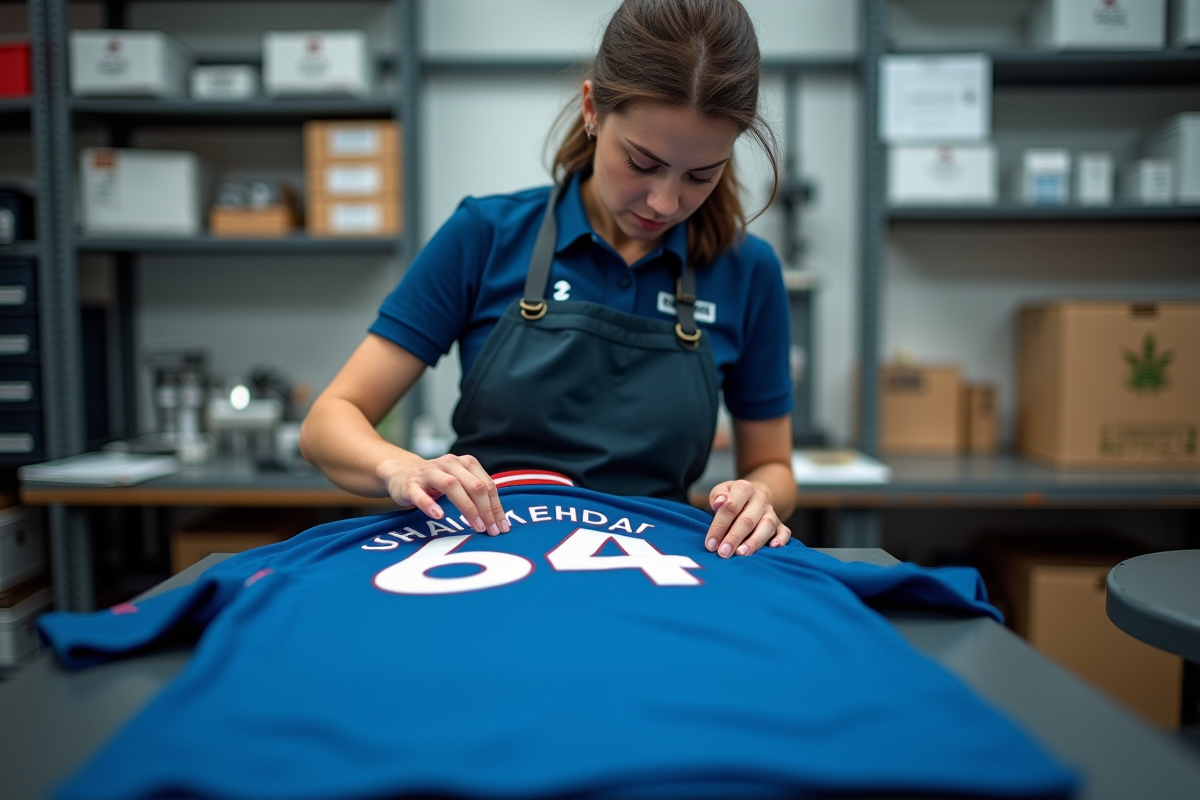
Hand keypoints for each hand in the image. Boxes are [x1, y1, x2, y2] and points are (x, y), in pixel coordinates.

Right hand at [383, 454, 508, 535]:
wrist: (400, 474)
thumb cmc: (437, 482)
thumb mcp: (459, 482)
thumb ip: (476, 494)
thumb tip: (499, 520)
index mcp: (465, 463)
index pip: (487, 485)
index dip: (496, 507)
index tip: (502, 527)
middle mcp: (449, 464)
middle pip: (473, 485)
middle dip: (486, 510)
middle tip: (491, 530)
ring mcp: (429, 473)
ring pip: (451, 486)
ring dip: (467, 508)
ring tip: (476, 526)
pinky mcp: (410, 484)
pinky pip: (420, 494)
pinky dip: (430, 504)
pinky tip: (439, 515)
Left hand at [705, 479, 790, 557]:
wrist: (751, 497)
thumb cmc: (731, 498)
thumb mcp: (720, 492)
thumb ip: (717, 496)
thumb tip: (720, 502)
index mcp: (744, 488)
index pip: (731, 507)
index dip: (719, 526)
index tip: (710, 544)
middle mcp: (760, 499)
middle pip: (748, 519)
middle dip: (734, 538)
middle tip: (723, 553)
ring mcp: (771, 512)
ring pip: (767, 526)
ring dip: (754, 541)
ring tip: (742, 553)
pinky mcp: (780, 524)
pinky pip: (785, 532)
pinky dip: (781, 540)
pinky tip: (773, 547)